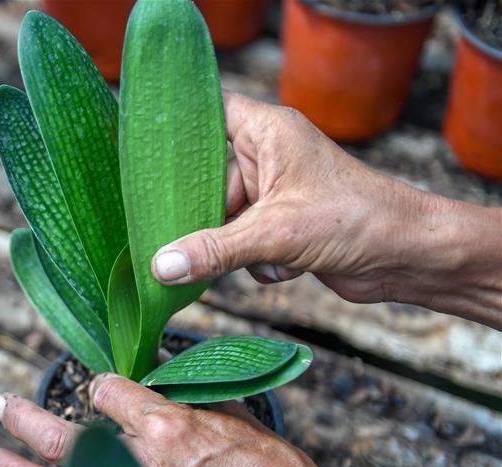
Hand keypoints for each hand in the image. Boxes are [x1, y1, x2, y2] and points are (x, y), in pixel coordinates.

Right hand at [150, 92, 501, 328]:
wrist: (408, 257)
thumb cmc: (356, 220)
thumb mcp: (275, 233)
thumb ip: (214, 249)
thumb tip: (160, 266)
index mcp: (267, 133)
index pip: (209, 114)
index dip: (177, 133)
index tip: (145, 160)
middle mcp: (268, 158)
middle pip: (208, 183)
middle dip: (207, 218)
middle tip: (185, 238)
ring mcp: (275, 193)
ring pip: (224, 222)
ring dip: (239, 249)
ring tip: (269, 254)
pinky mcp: (282, 226)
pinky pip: (244, 245)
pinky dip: (259, 263)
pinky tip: (288, 266)